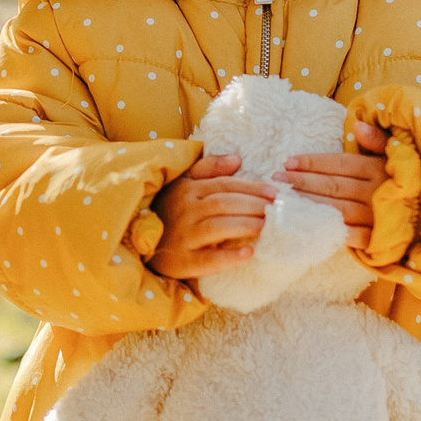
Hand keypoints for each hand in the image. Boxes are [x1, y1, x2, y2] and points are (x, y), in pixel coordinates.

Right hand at [146, 153, 273, 281]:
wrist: (142, 243)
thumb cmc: (171, 210)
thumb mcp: (184, 183)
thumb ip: (209, 169)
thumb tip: (238, 159)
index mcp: (188, 190)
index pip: (224, 185)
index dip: (251, 188)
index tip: (275, 193)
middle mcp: (185, 210)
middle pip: (224, 204)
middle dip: (253, 206)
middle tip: (277, 211)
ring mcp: (183, 236)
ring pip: (217, 227)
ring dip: (245, 226)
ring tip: (267, 227)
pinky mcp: (182, 261)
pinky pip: (207, 260)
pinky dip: (229, 257)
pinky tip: (249, 253)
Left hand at [282, 121, 390, 249]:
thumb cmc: (412, 181)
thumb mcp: (400, 155)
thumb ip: (378, 140)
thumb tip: (357, 124)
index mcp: (378, 170)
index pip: (338, 164)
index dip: (311, 162)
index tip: (287, 161)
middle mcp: (375, 193)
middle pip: (331, 186)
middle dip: (300, 182)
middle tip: (275, 179)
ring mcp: (375, 218)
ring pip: (333, 209)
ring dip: (305, 204)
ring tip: (282, 200)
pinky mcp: (377, 240)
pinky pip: (347, 236)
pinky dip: (326, 231)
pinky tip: (304, 226)